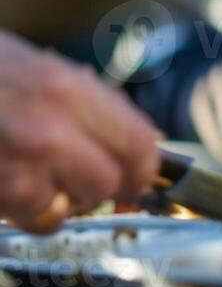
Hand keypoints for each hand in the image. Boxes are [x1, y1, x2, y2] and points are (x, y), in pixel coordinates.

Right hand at [0, 33, 159, 232]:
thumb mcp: (40, 68)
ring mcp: (14, 166)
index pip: (138, 144)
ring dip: (55, 202)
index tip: (140, 177)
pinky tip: (8, 183)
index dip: (145, 169)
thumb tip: (139, 140)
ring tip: (35, 177)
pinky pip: (25, 218)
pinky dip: (22, 210)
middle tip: (89, 184)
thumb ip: (89, 102)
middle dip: (102, 190)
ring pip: (63, 210)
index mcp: (67, 89)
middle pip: (107, 185)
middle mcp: (47, 129)